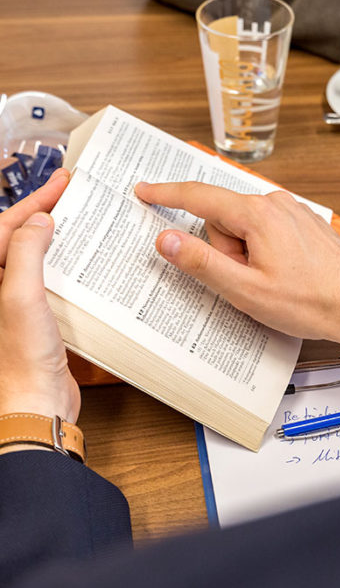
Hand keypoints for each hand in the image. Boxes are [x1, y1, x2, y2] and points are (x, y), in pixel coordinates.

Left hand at [0, 169, 78, 422]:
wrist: (35, 403)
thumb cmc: (20, 358)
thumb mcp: (21, 296)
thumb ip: (26, 253)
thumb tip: (39, 220)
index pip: (5, 226)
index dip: (33, 202)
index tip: (60, 184)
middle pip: (18, 236)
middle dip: (42, 212)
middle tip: (70, 192)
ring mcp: (15, 302)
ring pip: (34, 256)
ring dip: (55, 235)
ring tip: (78, 217)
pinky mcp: (36, 316)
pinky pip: (49, 278)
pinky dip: (65, 263)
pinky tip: (84, 258)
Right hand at [135, 181, 339, 383]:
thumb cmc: (309, 302)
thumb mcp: (245, 290)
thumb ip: (201, 262)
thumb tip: (166, 238)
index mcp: (258, 214)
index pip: (199, 197)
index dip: (167, 194)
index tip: (143, 191)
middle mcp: (276, 203)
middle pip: (224, 219)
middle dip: (225, 251)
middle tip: (249, 280)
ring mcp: (293, 211)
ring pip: (246, 228)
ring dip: (246, 255)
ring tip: (272, 282)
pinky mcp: (304, 223)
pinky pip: (266, 231)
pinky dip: (264, 251)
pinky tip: (284, 275)